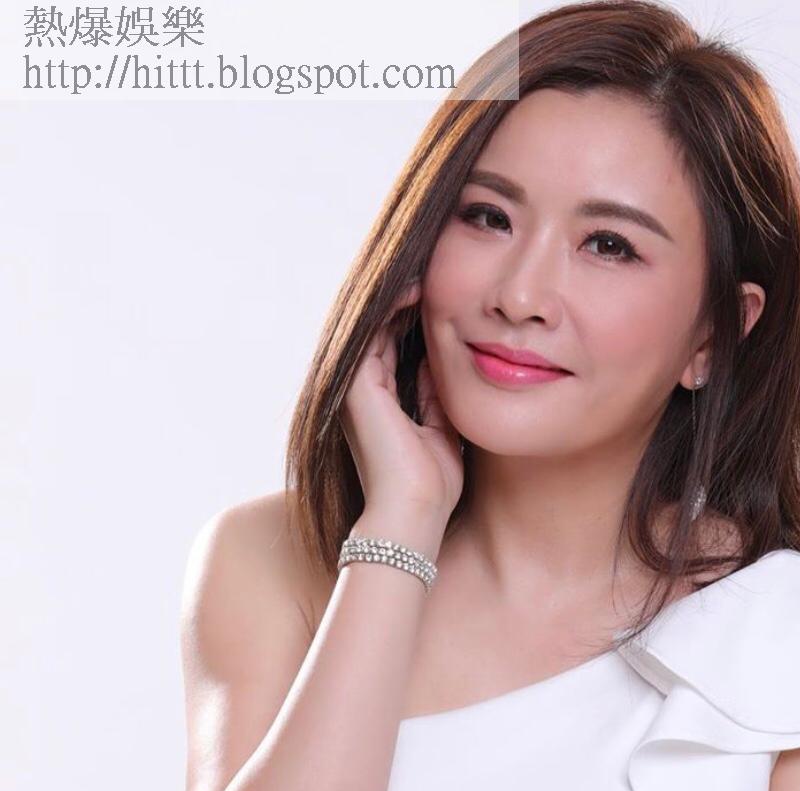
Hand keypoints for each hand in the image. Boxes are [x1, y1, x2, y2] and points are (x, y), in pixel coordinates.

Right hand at [341, 277, 463, 532]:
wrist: (413, 514)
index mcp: (378, 402)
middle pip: (380, 329)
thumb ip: (436, 397)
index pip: (395, 346)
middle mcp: (358, 391)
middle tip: (433, 267)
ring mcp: (353, 386)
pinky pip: (372, 331)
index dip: (417, 318)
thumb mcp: (442, 432)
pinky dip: (392, 307)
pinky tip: (418, 287)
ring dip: (399, 296)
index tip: (445, 294)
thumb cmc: (431, 487)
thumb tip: (444, 364)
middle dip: (406, 299)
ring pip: (373, 324)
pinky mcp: (355, 384)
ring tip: (427, 266)